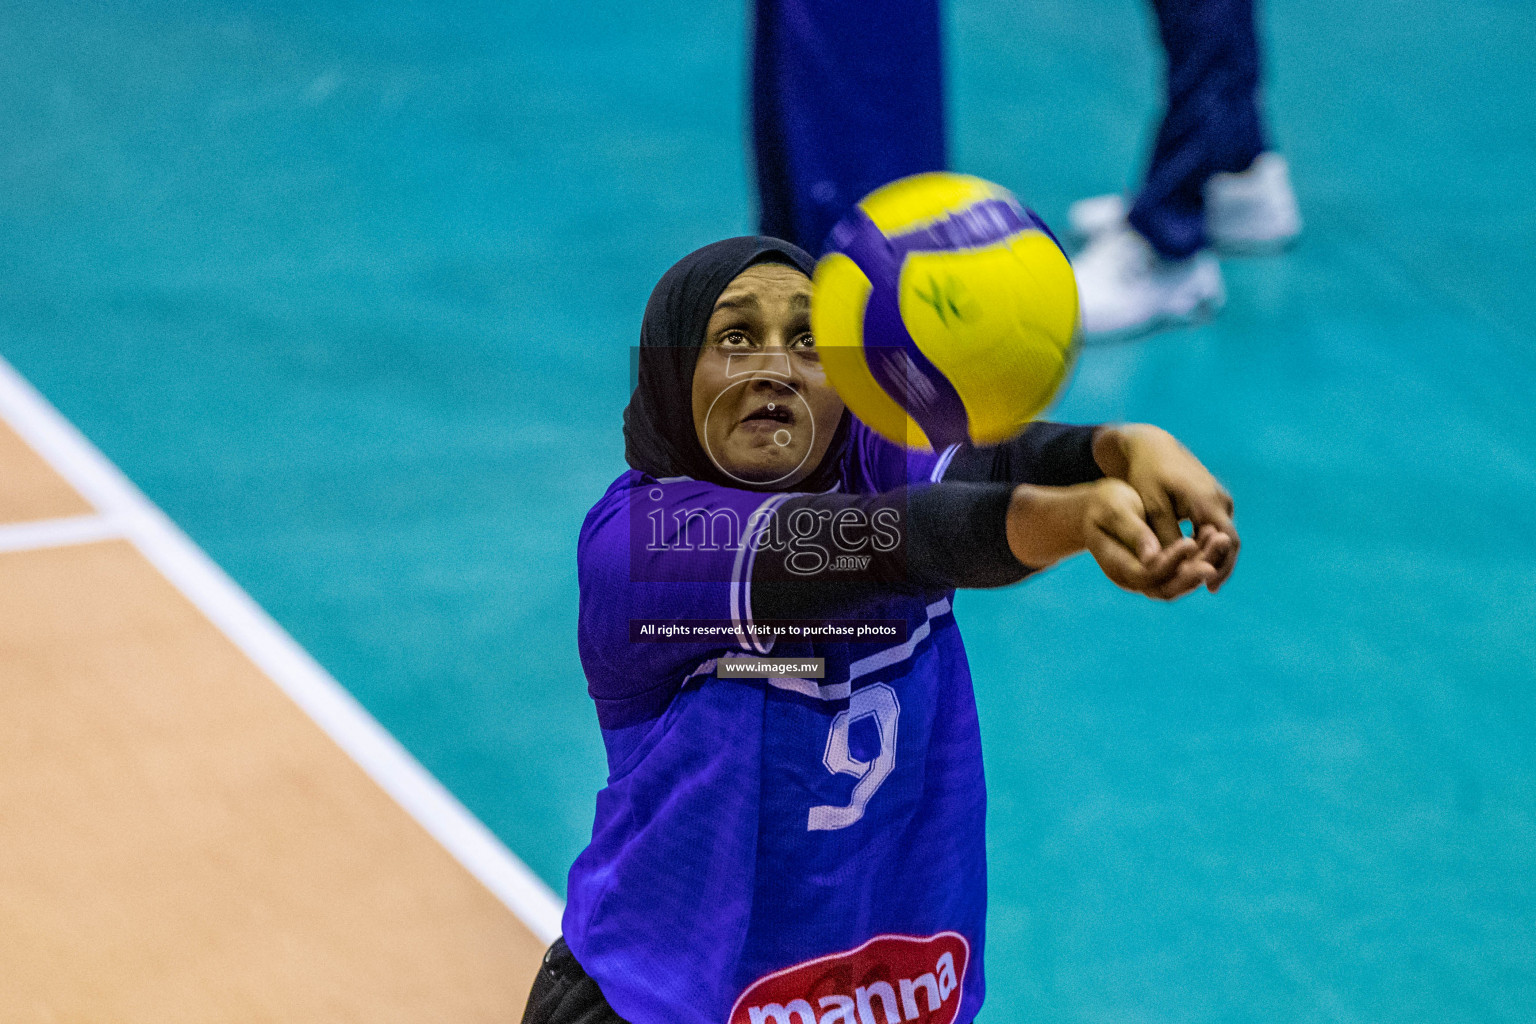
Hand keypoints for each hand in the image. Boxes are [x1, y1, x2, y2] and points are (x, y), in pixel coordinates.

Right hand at [1005, 478, 1217, 600]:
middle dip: (1195, 568)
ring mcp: (1145, 579)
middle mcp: (1131, 580)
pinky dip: (1200, 561)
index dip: (1171, 561)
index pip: (1148, 574)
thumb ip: (1132, 531)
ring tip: (1221, 540)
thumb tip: (1151, 555)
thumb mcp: (1114, 509)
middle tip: (1219, 544)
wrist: (1099, 510)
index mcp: (1116, 565)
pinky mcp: (1159, 572)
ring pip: (1178, 585)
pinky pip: (1182, 575)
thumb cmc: (1103, 504)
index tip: (1190, 541)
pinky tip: (1213, 539)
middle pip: (1167, 588)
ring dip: (1203, 565)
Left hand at [1092, 424, 1238, 591]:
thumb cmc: (1147, 474)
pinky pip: (1213, 525)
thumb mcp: (1151, 506)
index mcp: (1208, 502)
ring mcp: (1218, 498)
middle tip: (1205, 587)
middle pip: (1228, 541)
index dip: (1222, 567)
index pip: (1227, 543)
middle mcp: (1220, 500)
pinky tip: (1192, 557)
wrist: (1152, 445)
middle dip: (1218, 564)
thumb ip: (1160, 536)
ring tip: (1198, 577)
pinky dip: (1205, 542)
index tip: (1208, 587)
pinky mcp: (1211, 498)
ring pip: (1221, 534)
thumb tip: (1159, 566)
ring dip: (1212, 554)